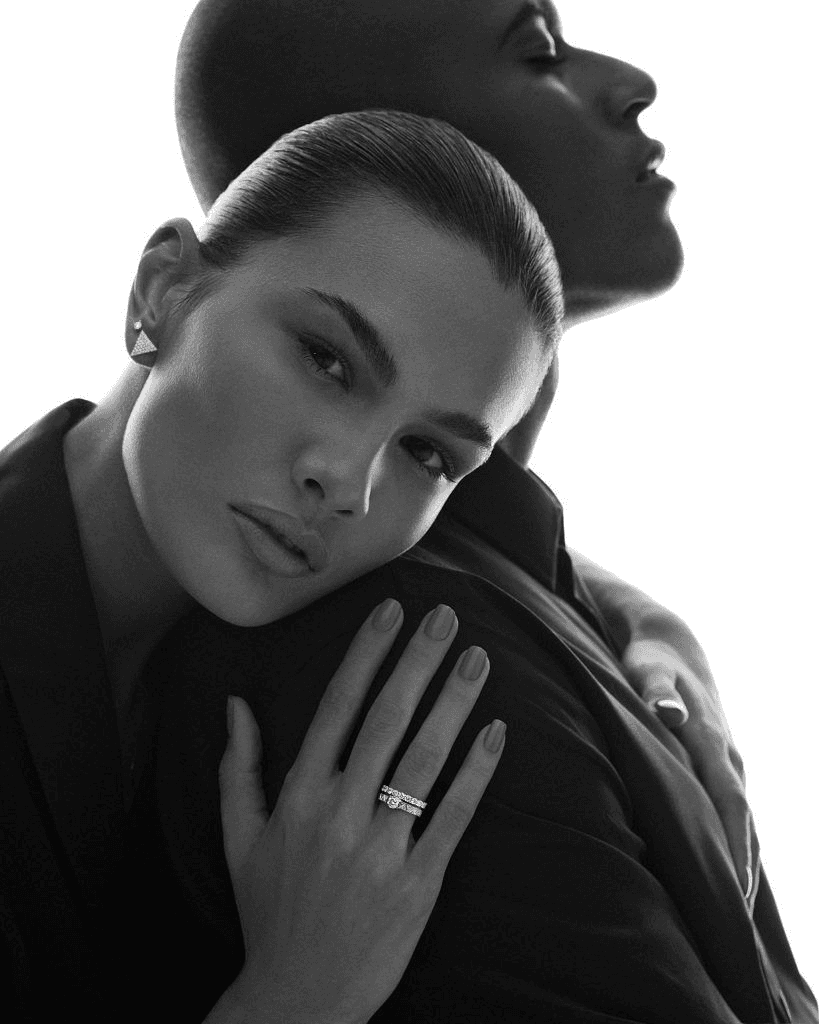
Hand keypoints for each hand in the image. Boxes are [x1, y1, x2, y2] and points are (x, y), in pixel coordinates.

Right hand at [216, 600, 503, 1023]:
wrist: (298, 998)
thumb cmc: (268, 909)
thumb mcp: (238, 837)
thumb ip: (237, 766)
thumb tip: (235, 703)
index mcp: (298, 796)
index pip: (336, 708)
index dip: (366, 655)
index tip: (391, 611)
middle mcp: (339, 814)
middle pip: (386, 721)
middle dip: (418, 662)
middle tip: (447, 616)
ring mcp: (381, 850)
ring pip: (424, 762)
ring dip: (454, 705)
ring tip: (478, 659)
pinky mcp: (418, 885)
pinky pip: (452, 818)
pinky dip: (477, 774)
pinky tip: (496, 733)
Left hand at [622, 638, 758, 904]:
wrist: (670, 644)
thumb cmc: (650, 659)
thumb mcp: (647, 668)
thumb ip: (656, 690)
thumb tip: (670, 715)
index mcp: (710, 740)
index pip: (728, 804)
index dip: (732, 847)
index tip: (732, 891)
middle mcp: (726, 756)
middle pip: (741, 822)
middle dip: (741, 871)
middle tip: (735, 926)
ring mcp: (726, 761)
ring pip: (741, 820)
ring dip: (741, 863)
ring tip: (733, 917)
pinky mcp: (718, 764)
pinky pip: (731, 811)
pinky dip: (733, 842)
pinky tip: (726, 873)